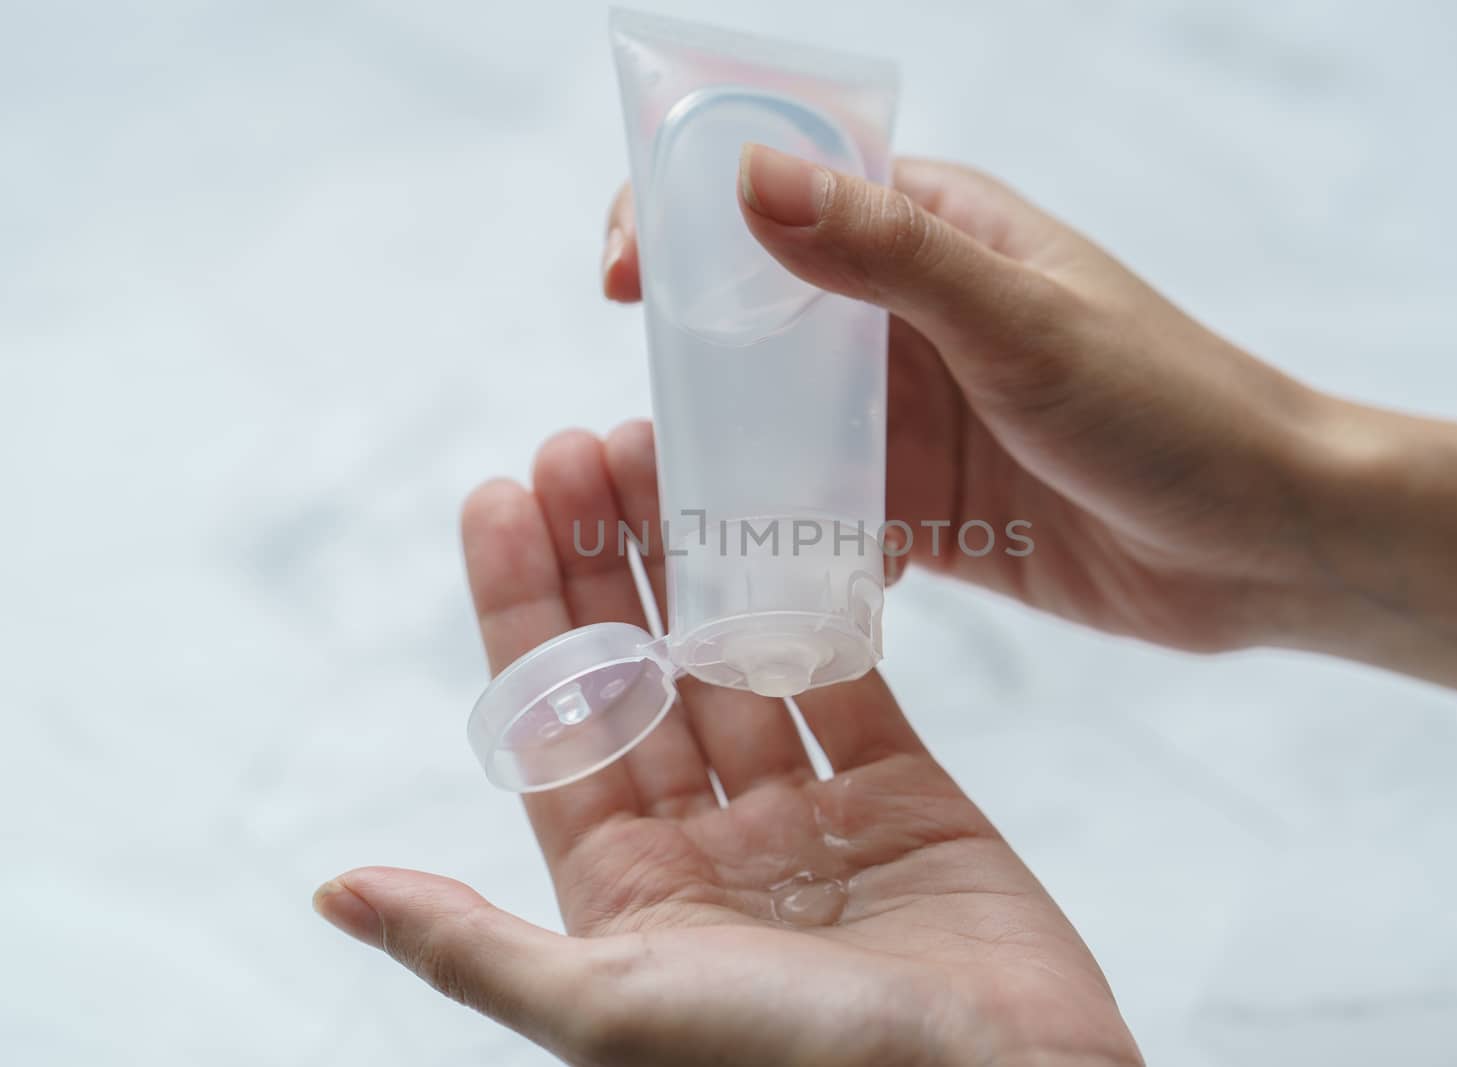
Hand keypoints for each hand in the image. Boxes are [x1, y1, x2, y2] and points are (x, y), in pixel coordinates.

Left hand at [314, 427, 1142, 1065]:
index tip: (499, 496)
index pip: (556, 721)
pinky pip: (852, 680)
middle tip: (578, 446)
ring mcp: (812, 819)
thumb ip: (473, 942)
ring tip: (666, 450)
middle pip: (642, 674)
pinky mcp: (908, 798)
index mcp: (629, 896)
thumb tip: (336, 890)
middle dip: (605, 560)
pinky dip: (820, 602)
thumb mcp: (611, 1008)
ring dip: (701, 561)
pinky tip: (787, 520)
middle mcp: (712, 849)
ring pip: (739, 662)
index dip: (523, 607)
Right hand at [603, 145, 1328, 653]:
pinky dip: (788, 534)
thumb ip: (887, 252)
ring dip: (727, 458)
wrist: (1268, 543)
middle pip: (765, 319)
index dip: (690, 218)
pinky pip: (829, 513)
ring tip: (664, 509)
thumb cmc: (1170, 406)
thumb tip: (746, 176)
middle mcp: (915, 319)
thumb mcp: (1021, 321)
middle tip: (632, 423)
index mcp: (938, 234)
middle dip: (691, 359)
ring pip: (786, 424)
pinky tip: (756, 571)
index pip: (788, 193)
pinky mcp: (929, 508)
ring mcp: (918, 418)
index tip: (624, 278)